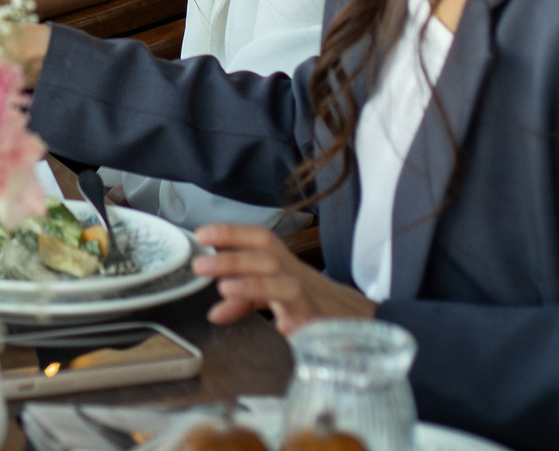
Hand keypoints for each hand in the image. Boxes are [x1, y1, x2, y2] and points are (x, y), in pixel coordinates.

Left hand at [192, 224, 375, 327]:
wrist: (358, 325)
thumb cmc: (311, 307)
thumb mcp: (274, 299)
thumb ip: (244, 301)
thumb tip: (214, 312)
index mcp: (283, 264)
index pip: (258, 238)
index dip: (230, 232)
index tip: (201, 234)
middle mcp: (295, 272)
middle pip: (266, 252)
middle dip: (232, 256)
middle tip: (200, 265)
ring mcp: (309, 295)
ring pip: (281, 279)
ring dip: (251, 282)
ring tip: (223, 288)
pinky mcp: (319, 320)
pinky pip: (301, 315)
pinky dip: (286, 319)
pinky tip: (271, 323)